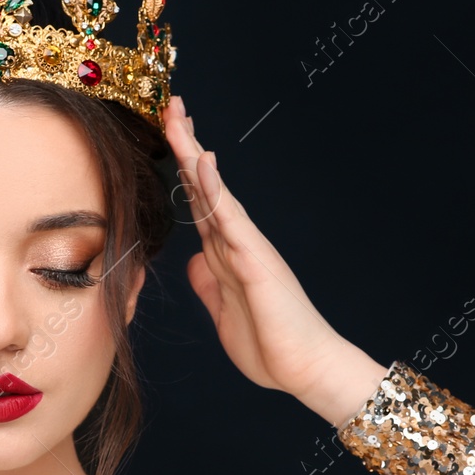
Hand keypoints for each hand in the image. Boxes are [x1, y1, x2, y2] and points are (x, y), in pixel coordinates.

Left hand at [162, 95, 385, 423]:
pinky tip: (199, 159)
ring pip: (214, 190)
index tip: (167, 136)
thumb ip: (209, 284)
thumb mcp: (224, 312)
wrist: (306, 369)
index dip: (181, 170)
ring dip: (192, 153)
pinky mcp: (255, 259)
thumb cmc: (271, 345)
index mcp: (227, 254)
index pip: (199, 202)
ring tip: (178, 116)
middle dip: (185, 145)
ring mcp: (247, 247)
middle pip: (204, 185)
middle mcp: (237, 242)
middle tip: (170, 105)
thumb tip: (193, 262)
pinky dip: (213, 186)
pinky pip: (230, 216)